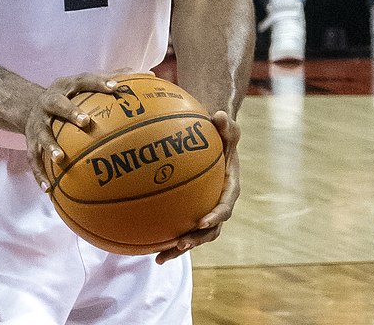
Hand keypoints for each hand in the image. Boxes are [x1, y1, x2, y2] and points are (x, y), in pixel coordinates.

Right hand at [24, 72, 124, 189]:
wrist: (27, 106)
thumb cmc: (67, 96)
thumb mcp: (82, 84)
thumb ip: (110, 79)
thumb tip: (145, 74)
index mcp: (64, 87)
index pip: (82, 81)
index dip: (98, 83)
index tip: (115, 88)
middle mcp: (48, 102)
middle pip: (58, 104)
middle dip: (70, 113)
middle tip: (86, 122)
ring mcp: (37, 123)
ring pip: (42, 134)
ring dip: (50, 146)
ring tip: (60, 159)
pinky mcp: (30, 141)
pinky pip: (33, 159)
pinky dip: (39, 174)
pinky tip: (48, 188)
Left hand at [155, 111, 240, 263]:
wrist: (211, 136)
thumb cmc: (218, 131)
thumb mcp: (226, 125)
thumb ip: (226, 124)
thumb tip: (220, 115)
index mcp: (229, 187)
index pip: (226, 206)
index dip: (216, 216)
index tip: (202, 221)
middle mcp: (217, 203)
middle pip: (210, 230)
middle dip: (195, 241)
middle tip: (179, 244)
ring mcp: (203, 208)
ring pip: (193, 235)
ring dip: (178, 248)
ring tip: (159, 257)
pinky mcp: (189, 209)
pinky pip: (178, 225)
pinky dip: (164, 237)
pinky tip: (144, 243)